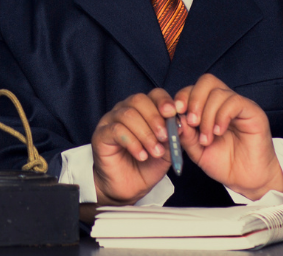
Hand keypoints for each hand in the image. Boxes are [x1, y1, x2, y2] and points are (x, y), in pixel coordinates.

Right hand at [90, 89, 177, 205]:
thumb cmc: (147, 167)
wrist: (129, 188)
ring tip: (155, 152)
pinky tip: (141, 155)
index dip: (164, 101)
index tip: (173, 113)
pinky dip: (132, 142)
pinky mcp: (101, 135)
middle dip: (155, 118)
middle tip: (164, 137)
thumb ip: (173, 137)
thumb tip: (182, 122)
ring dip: (145, 134)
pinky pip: (116, 130)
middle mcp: (125, 111)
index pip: (153, 95)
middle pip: (138, 100)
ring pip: (127, 115)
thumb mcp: (167, 152)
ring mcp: (110, 121)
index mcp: (143, 111)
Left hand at [174, 74, 282, 200]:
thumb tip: (176, 118)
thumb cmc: (224, 164)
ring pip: (218, 92)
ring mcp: (239, 106)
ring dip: (207, 115)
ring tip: (207, 138)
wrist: (246, 180)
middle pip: (206, 81)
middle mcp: (224, 103)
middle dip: (193, 99)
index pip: (193, 89)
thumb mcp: (196, 151)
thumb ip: (185, 135)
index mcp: (209, 108)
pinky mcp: (252, 112)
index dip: (182, 98)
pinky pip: (234, 102)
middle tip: (192, 123)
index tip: (174, 114)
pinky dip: (221, 116)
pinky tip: (218, 132)